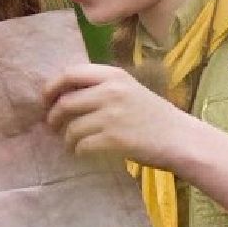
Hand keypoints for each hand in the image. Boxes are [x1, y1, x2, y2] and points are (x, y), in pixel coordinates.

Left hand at [43, 64, 205, 167]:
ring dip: (66, 139)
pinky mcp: (114, 140)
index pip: (70, 73)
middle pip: (65, 102)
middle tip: (53, 126)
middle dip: (53, 117)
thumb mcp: (129, 90)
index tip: (46, 100)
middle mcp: (111, 92)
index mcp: (114, 75)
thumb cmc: (154, 116)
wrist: (181, 139)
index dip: (51, 87)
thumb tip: (64, 96)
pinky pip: (81, 146)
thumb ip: (101, 88)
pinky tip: (82, 153)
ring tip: (71, 143)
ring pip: (71, 128)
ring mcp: (112, 116)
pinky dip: (78, 152)